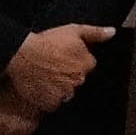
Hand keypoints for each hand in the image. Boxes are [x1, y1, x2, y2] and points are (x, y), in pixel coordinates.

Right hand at [3, 22, 117, 114]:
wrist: (23, 55)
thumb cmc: (48, 41)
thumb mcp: (74, 30)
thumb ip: (95, 33)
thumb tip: (112, 32)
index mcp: (87, 64)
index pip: (87, 65)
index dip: (75, 61)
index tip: (63, 57)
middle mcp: (79, 81)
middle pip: (76, 80)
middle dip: (67, 75)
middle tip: (52, 67)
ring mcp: (65, 93)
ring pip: (65, 92)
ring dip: (58, 87)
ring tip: (45, 77)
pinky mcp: (51, 103)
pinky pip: (52, 103)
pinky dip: (48, 98)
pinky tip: (40, 86)